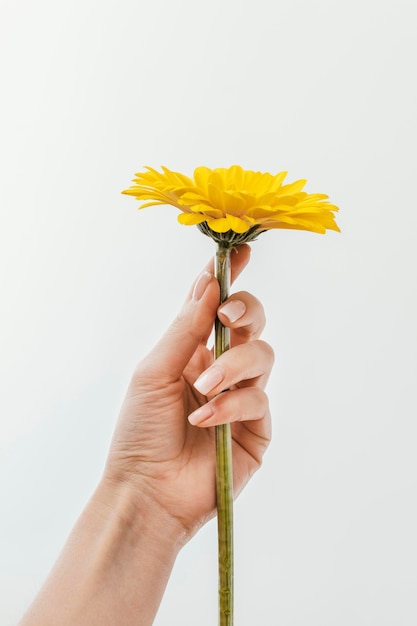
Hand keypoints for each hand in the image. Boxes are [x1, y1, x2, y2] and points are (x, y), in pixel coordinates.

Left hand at [105, 244, 273, 537]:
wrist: (147, 491)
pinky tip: (205, 421)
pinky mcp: (258, 427)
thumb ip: (185, 328)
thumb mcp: (154, 371)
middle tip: (228, 316)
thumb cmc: (140, 430)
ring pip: (262, 355)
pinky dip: (232, 405)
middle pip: (251, 323)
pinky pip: (259, 400)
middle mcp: (221, 367)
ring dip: (232, 367)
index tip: (242, 252)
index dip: (230, 279)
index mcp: (193, 350)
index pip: (216, 306)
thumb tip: (208, 283)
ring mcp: (242, 396)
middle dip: (245, 311)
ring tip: (203, 388)